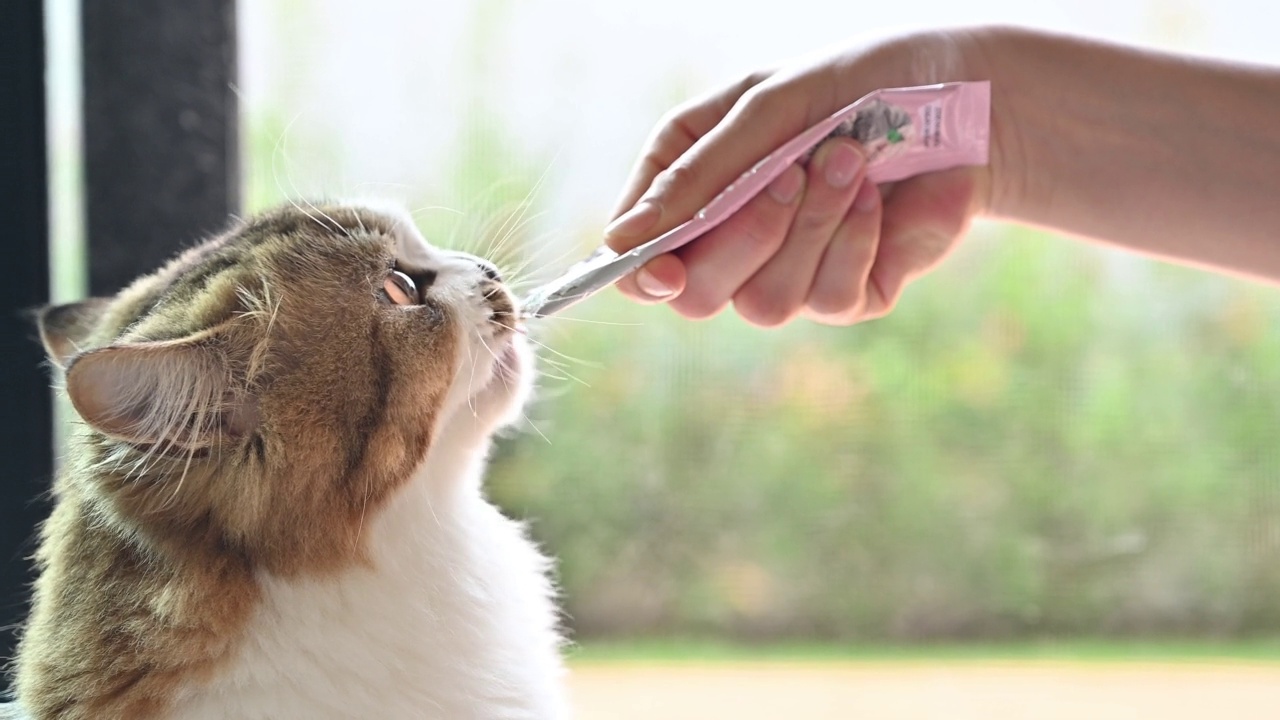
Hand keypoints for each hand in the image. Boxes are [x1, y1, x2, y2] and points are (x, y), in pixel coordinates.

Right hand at [603, 29, 996, 326]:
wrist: (964, 99)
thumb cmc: (857, 83)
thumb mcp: (768, 107)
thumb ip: (698, 174)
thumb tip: (620, 242)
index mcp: (694, 186)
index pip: (641, 257)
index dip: (642, 271)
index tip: (664, 266)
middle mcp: (732, 239)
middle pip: (695, 295)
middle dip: (745, 236)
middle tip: (791, 173)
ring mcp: (790, 272)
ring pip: (764, 303)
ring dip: (811, 230)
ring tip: (849, 161)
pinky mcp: (847, 294)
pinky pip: (829, 299)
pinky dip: (855, 241)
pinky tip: (877, 196)